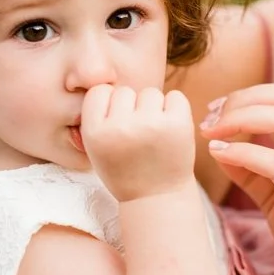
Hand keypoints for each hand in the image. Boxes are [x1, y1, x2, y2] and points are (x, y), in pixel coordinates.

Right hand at [81, 84, 194, 202]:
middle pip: (125, 91)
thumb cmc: (125, 170)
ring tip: (153, 134)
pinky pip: (175, 96)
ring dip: (153, 107)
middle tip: (137, 135)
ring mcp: (151, 125)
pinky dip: (175, 108)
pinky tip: (170, 129)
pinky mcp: (179, 125)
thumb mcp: (96, 148)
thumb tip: (106, 77)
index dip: (109, 104)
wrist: (157, 197)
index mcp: (95, 133)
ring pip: (150, 92)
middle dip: (131, 107)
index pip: (100, 91)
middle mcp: (121, 127)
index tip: (116, 123)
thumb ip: (97, 116)